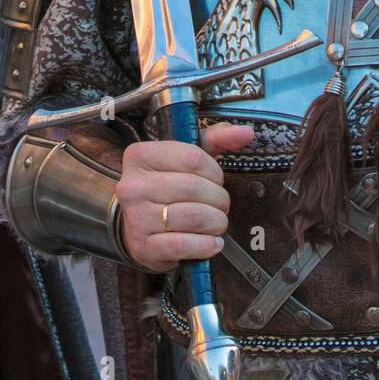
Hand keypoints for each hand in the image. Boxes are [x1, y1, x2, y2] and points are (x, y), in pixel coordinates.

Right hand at [115, 121, 253, 270]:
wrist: (139, 226)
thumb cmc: (168, 186)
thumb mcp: (189, 156)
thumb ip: (218, 139)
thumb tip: (246, 132)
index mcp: (141, 156)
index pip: (191, 157)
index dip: (214, 171)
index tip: (216, 180)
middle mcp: (132, 186)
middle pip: (194, 187)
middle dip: (219, 198)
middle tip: (221, 205)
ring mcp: (135, 218)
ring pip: (193, 217)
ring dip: (216, 222)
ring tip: (217, 223)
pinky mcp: (143, 247)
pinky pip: (183, 245)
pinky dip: (206, 245)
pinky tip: (211, 243)